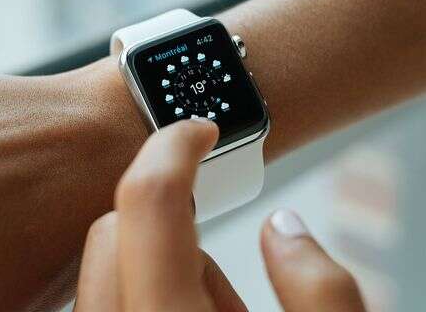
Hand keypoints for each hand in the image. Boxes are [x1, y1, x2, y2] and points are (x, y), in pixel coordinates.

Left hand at [74, 119, 365, 310]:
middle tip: (217, 274)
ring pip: (101, 268)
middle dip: (170, 232)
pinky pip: (101, 297)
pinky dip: (141, 293)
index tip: (198, 130)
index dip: (175, 147)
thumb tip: (283, 229)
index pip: (148, 201)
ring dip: (157, 272)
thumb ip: (324, 293)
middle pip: (112, 230)